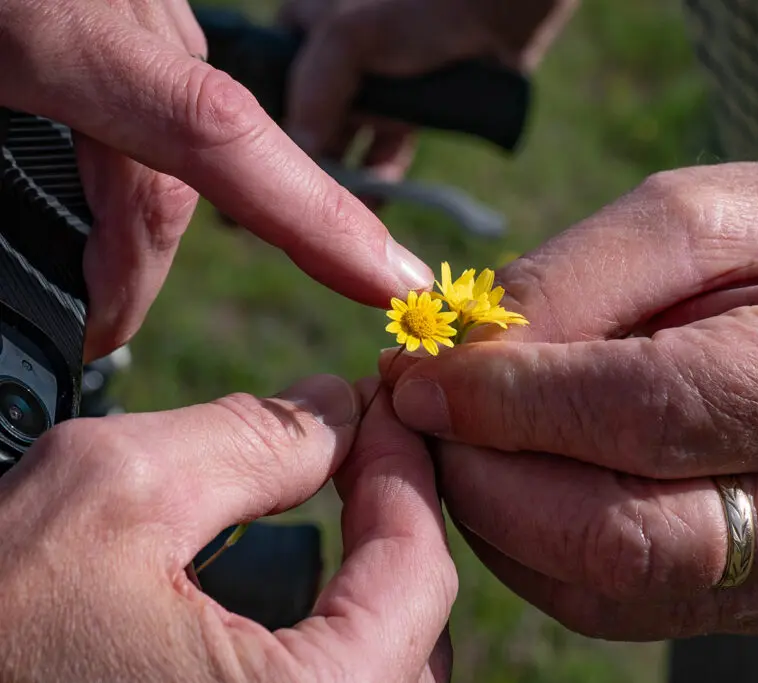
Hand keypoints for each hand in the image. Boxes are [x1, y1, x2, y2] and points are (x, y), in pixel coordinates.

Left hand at [0, 0, 433, 361]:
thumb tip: (55, 284)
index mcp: (67, 30)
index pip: (217, 137)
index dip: (316, 218)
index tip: (390, 283)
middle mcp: (130, 24)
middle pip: (185, 181)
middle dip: (141, 273)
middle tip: (91, 338)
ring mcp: (138, 19)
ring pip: (175, 155)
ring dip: (137, 235)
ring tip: (92, 290)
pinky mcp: (127, 22)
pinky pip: (158, 116)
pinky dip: (136, 179)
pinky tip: (100, 200)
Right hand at [0, 375, 455, 681]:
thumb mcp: (116, 491)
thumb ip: (252, 438)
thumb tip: (336, 409)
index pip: (418, 572)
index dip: (405, 474)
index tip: (381, 414)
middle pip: (414, 633)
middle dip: (392, 531)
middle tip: (358, 456)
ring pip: (377, 674)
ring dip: (364, 592)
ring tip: (329, 513)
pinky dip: (321, 646)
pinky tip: (277, 602)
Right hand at [277, 0, 576, 205]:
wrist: (494, 12)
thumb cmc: (416, 7)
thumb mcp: (348, 39)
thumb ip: (313, 96)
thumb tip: (296, 157)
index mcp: (302, 27)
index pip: (268, 89)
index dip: (266, 133)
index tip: (259, 178)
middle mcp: (332, 59)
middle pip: (308, 123)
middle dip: (306, 164)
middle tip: (293, 210)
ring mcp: (371, 86)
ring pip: (347, 142)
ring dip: (343, 178)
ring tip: (335, 218)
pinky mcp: (407, 108)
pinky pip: (385, 150)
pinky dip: (379, 176)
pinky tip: (375, 200)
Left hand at [382, 162, 757, 639]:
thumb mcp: (699, 215)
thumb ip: (576, 283)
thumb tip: (457, 363)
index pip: (652, 413)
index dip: (513, 402)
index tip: (417, 376)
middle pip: (626, 534)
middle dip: (489, 479)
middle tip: (416, 419)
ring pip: (611, 590)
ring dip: (499, 520)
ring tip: (455, 444)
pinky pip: (622, 607)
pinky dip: (537, 550)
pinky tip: (509, 483)